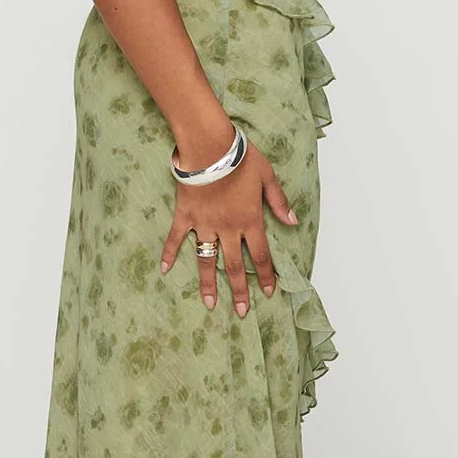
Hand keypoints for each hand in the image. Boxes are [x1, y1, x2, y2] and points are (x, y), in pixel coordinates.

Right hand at [160, 141, 298, 314]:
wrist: (209, 145)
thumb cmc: (241, 157)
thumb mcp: (267, 176)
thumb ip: (279, 201)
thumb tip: (292, 222)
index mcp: (250, 220)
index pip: (262, 255)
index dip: (267, 275)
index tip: (269, 292)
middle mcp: (228, 228)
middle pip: (236, 266)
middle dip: (240, 291)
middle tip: (241, 311)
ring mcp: (205, 224)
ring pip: (207, 260)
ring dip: (209, 283)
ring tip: (210, 304)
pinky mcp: (185, 216)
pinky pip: (176, 239)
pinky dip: (169, 254)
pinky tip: (164, 270)